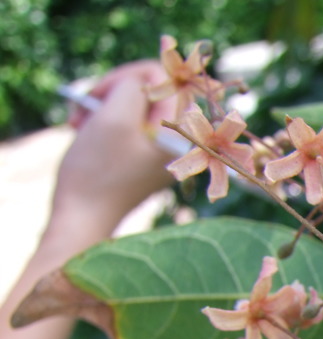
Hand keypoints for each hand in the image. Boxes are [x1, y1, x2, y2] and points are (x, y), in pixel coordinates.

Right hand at [52, 60, 176, 231]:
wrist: (84, 216)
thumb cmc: (99, 170)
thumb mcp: (115, 117)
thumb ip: (133, 87)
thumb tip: (141, 81)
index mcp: (181, 132)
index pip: (162, 78)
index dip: (127, 76)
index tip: (100, 94)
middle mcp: (180, 141)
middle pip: (150, 91)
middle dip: (114, 93)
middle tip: (86, 108)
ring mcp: (163, 150)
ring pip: (134, 106)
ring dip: (104, 107)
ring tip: (80, 123)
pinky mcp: (146, 157)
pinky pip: (130, 125)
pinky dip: (106, 122)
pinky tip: (86, 132)